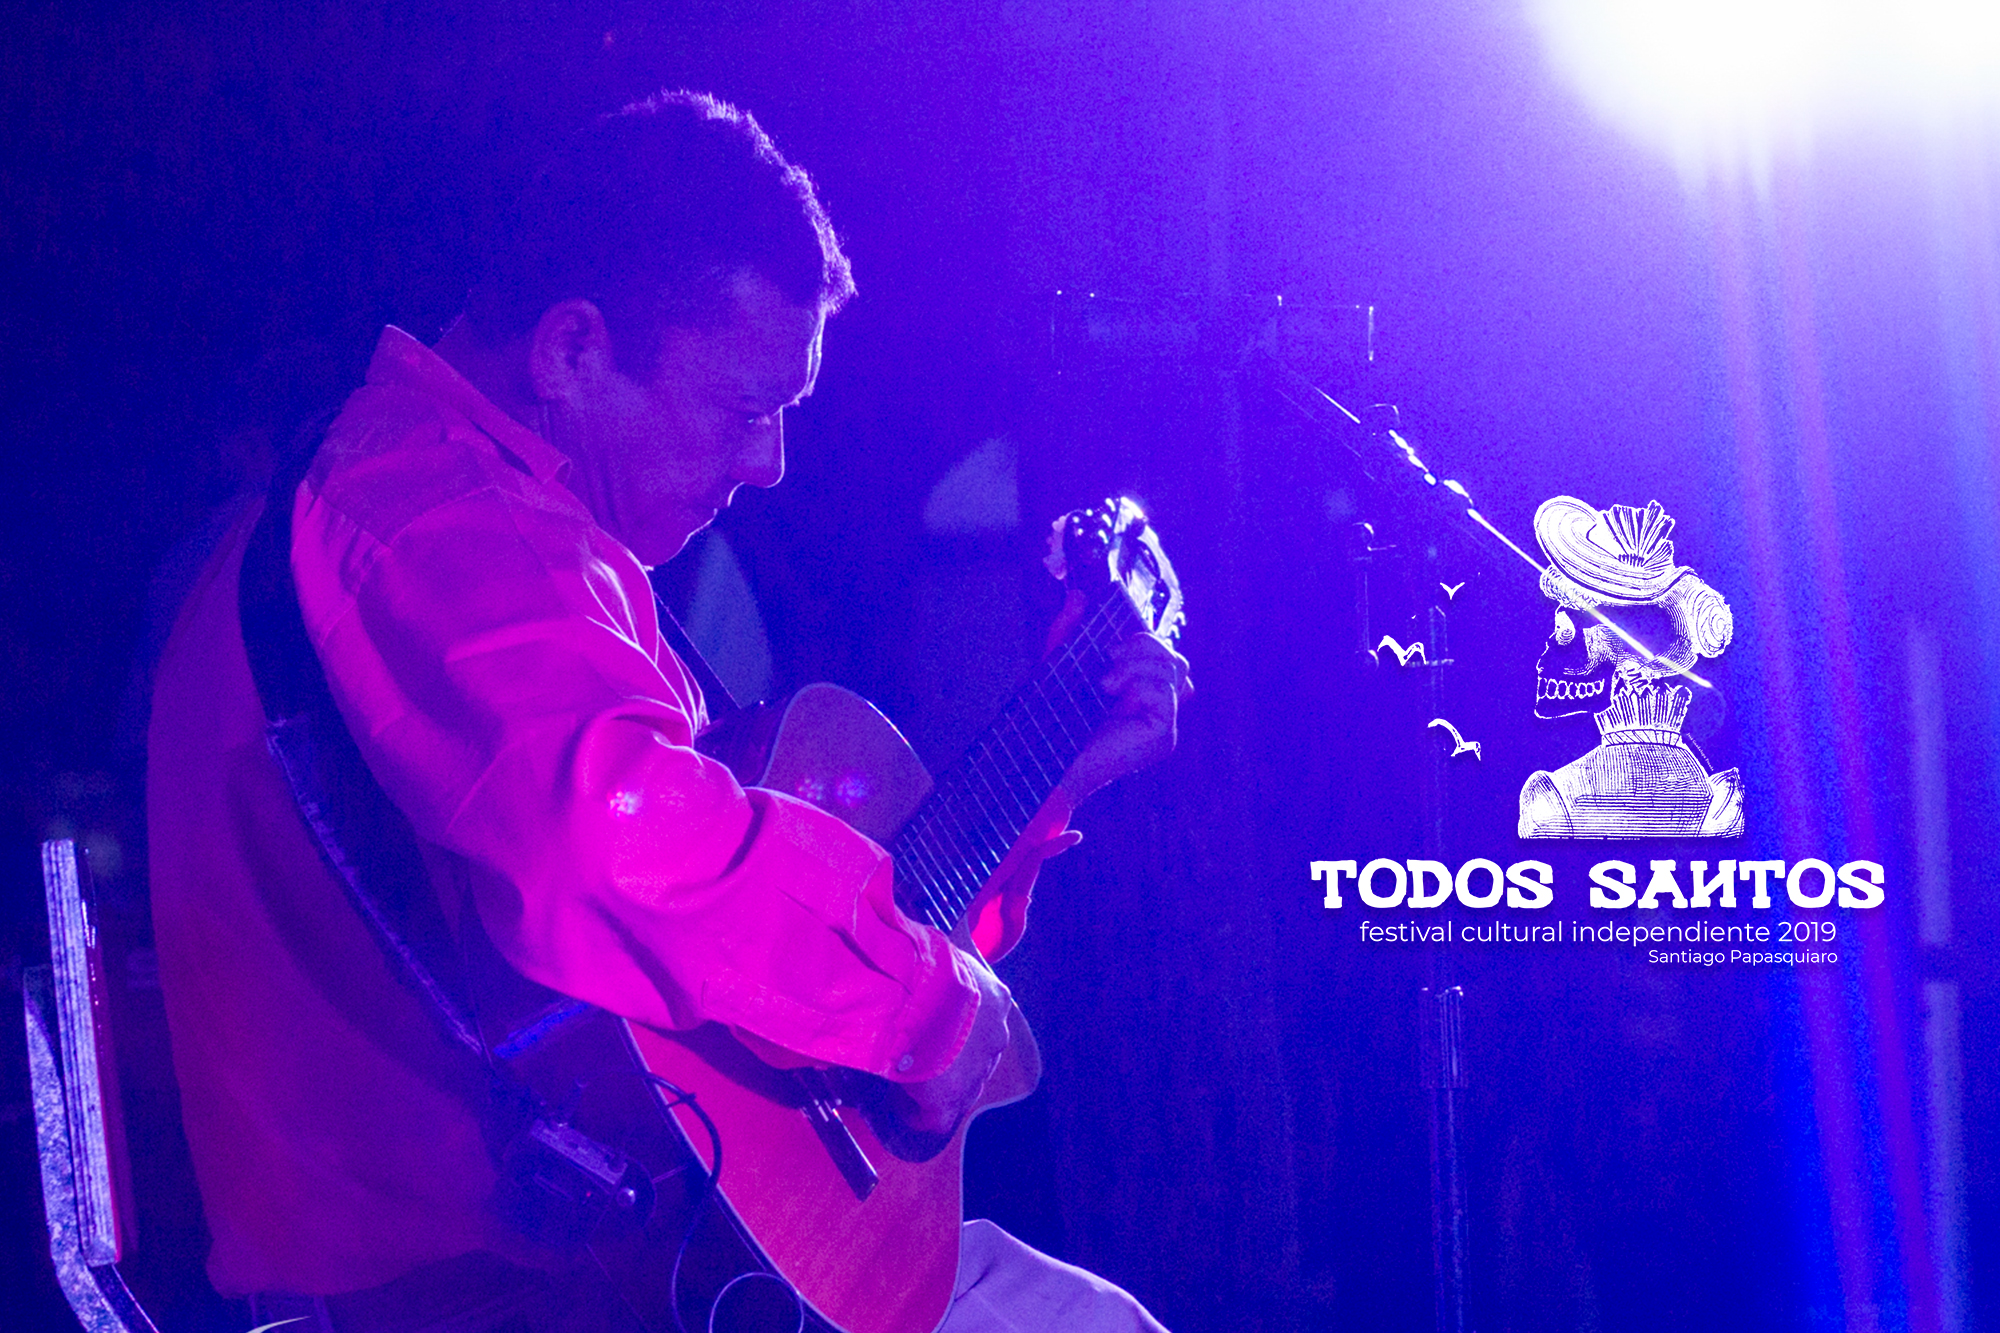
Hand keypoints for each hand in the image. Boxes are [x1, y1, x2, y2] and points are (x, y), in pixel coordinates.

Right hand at [892, 947, 1011, 1135]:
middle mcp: (995, 1037)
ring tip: (915, 1084)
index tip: (941, 1031)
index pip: (984, 1022)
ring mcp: (975, 1071)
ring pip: (963, 1089)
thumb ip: (941, 964)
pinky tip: (904, 1108)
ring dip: (942, 1087)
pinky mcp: (948, 1099)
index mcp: (997, 999)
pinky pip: (935, 1117)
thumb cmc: (924, 961)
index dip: (961, 1030)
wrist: (916, 991)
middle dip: (957, 1060)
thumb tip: (920, 954)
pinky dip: (918, 1114)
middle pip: (979, 1057)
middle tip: (928, 1059)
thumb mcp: (942, 952)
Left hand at [1059, 632, 1191, 803]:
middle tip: (1110, 657)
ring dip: (1137, 664)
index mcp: (1141, 693)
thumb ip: (1068, 629)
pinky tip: (1112, 693)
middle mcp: (1158, 708)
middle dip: (1145, 645)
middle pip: (1178, 659)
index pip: (1166, 656)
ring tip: (1106, 683)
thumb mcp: (1058, 663)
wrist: (1045, 757)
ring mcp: (1164, 722)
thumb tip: (1079, 595)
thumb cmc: (1051, 717)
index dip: (1146, 641)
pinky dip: (1140, 683)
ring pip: (1176, 668)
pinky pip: (1167, 690)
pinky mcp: (1163, 734)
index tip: (1111, 645)